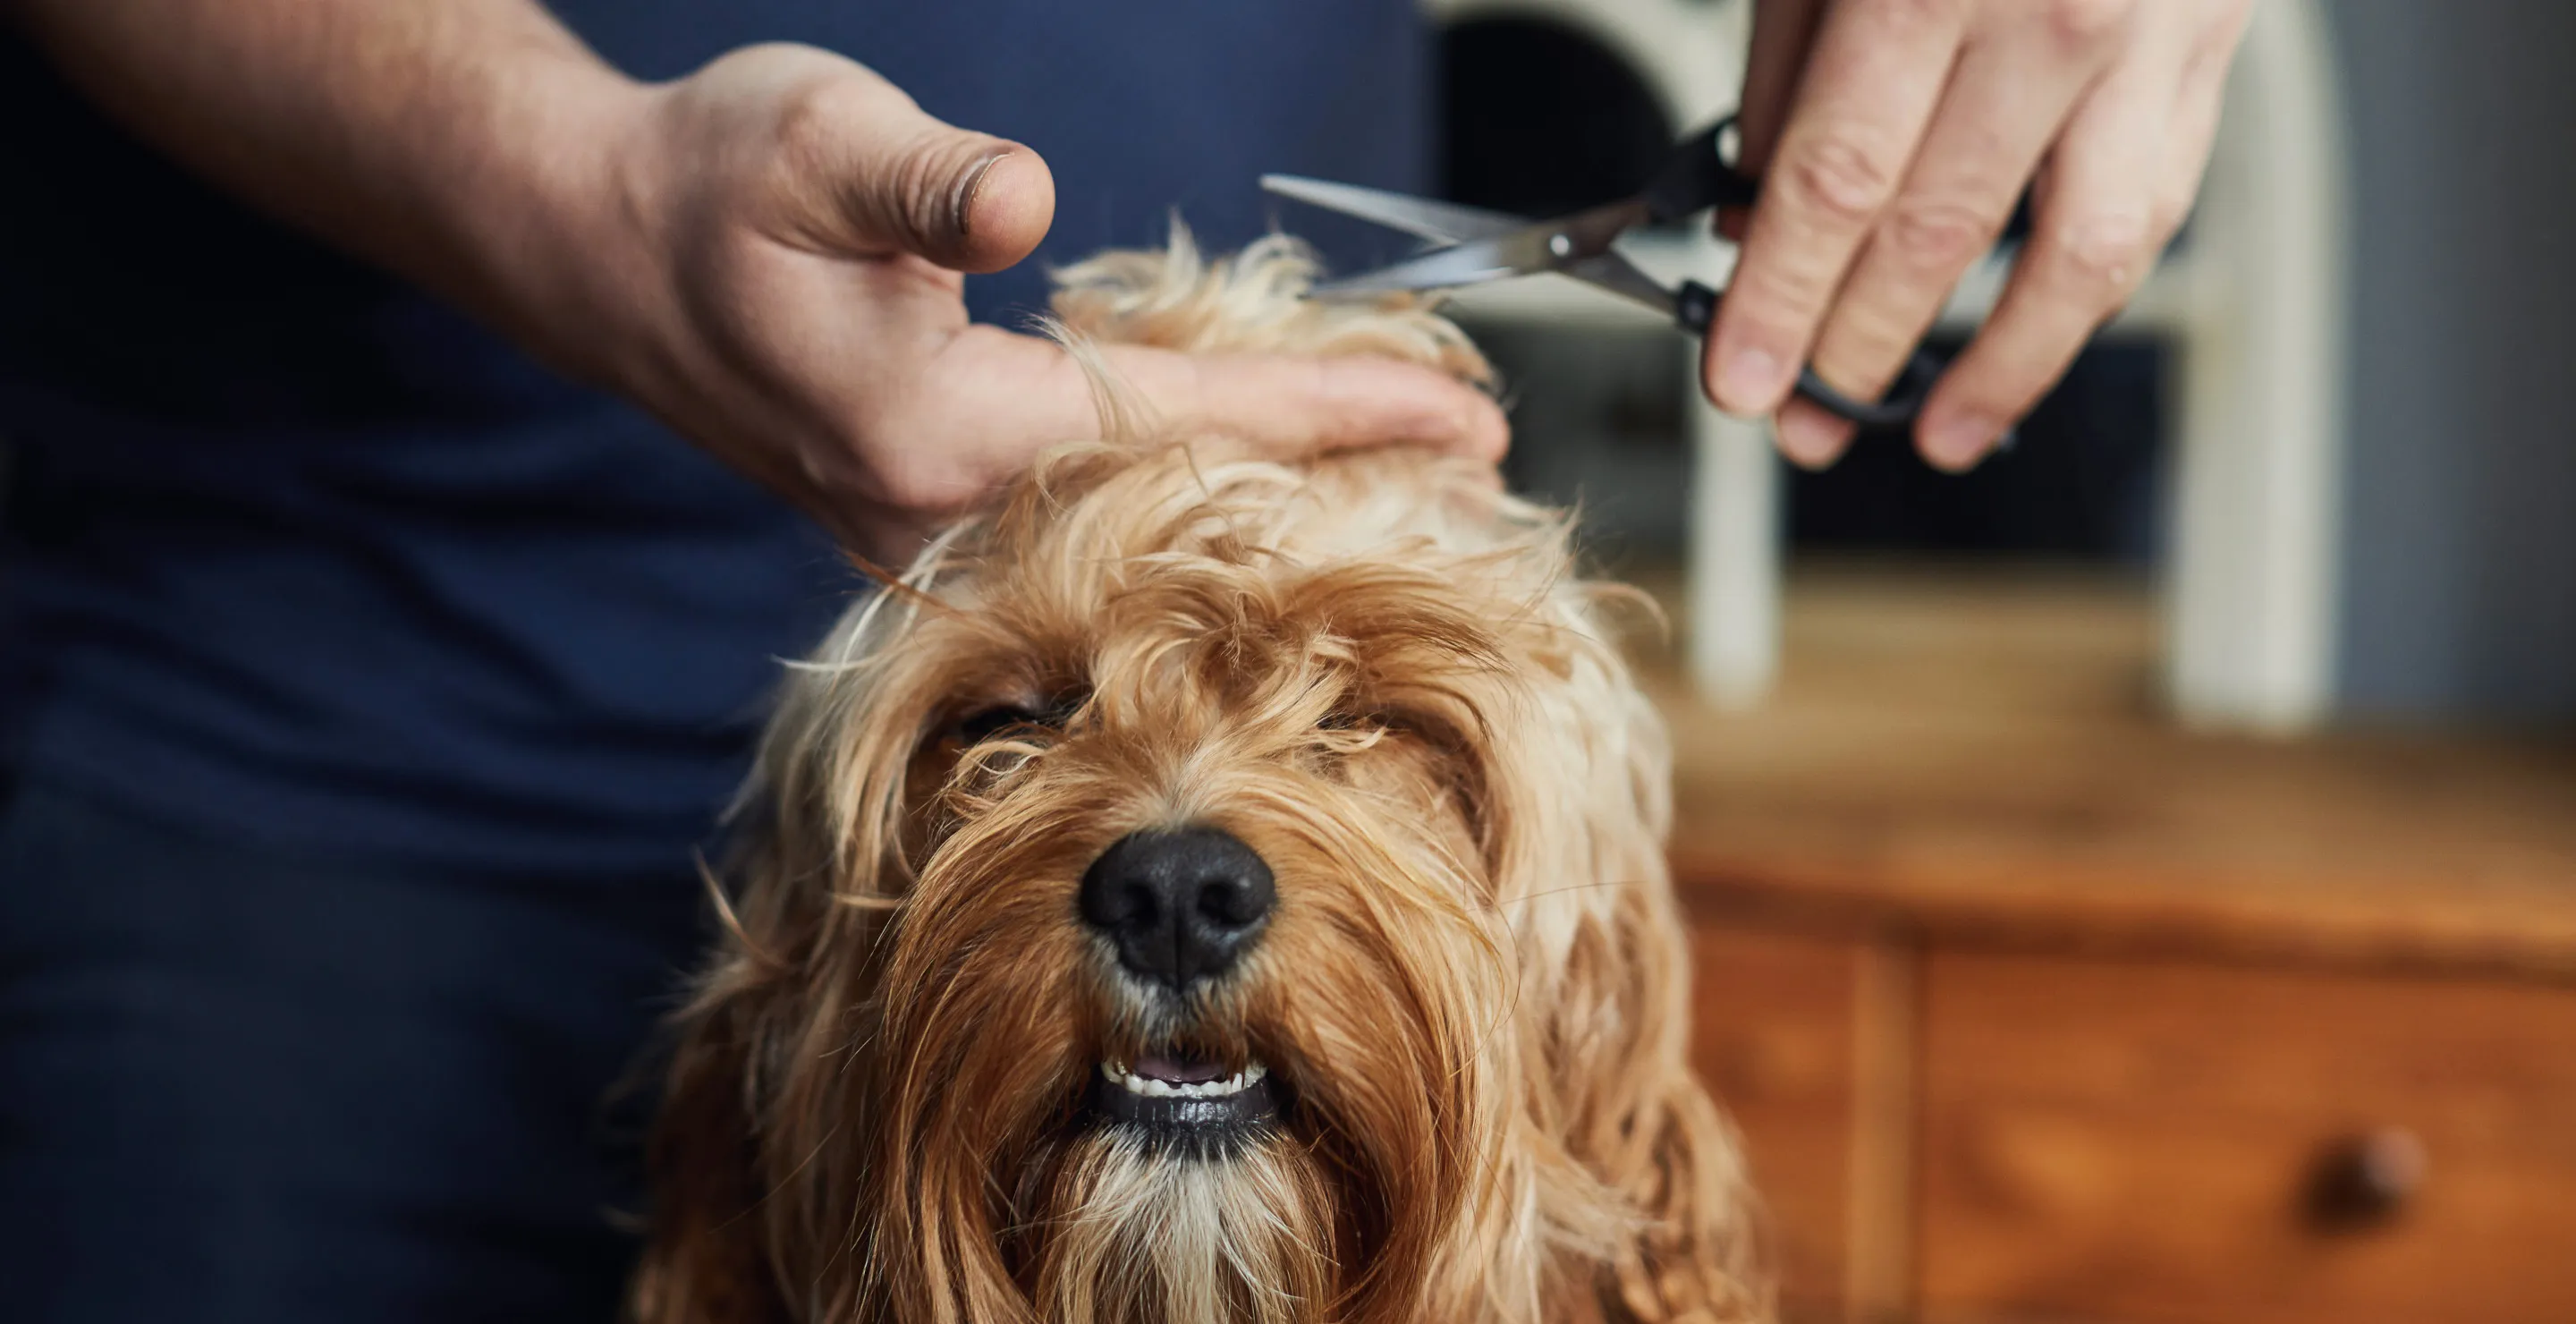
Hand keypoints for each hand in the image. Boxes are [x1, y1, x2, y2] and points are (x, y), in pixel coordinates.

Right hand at [577, 46, 1506, 562]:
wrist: (598, 251)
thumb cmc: (708, 185)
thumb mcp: (813, 137)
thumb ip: (922, 183)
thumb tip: (1016, 201)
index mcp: (939, 431)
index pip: (1188, 426)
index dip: (1335, 415)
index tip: (1462, 417)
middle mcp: (944, 516)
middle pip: (1187, 508)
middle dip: (1338, 484)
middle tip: (1482, 465)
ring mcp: (930, 537)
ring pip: (1143, 530)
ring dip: (1273, 503)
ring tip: (1401, 484)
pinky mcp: (922, 523)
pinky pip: (1092, 525)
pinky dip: (1190, 500)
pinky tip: (1257, 485)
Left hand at [1706, 0, 2251, 470]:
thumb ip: (1790, 68)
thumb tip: (1752, 211)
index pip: (1837, 180)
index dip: (1779, 296)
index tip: (1739, 377)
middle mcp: (2054, 14)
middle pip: (1934, 233)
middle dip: (1852, 346)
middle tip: (1796, 416)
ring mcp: (2150, 44)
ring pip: (2074, 258)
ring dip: (1990, 367)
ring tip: (1928, 433)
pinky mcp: (2213, 63)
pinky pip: (2150, 217)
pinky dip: (2081, 306)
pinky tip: (2024, 356)